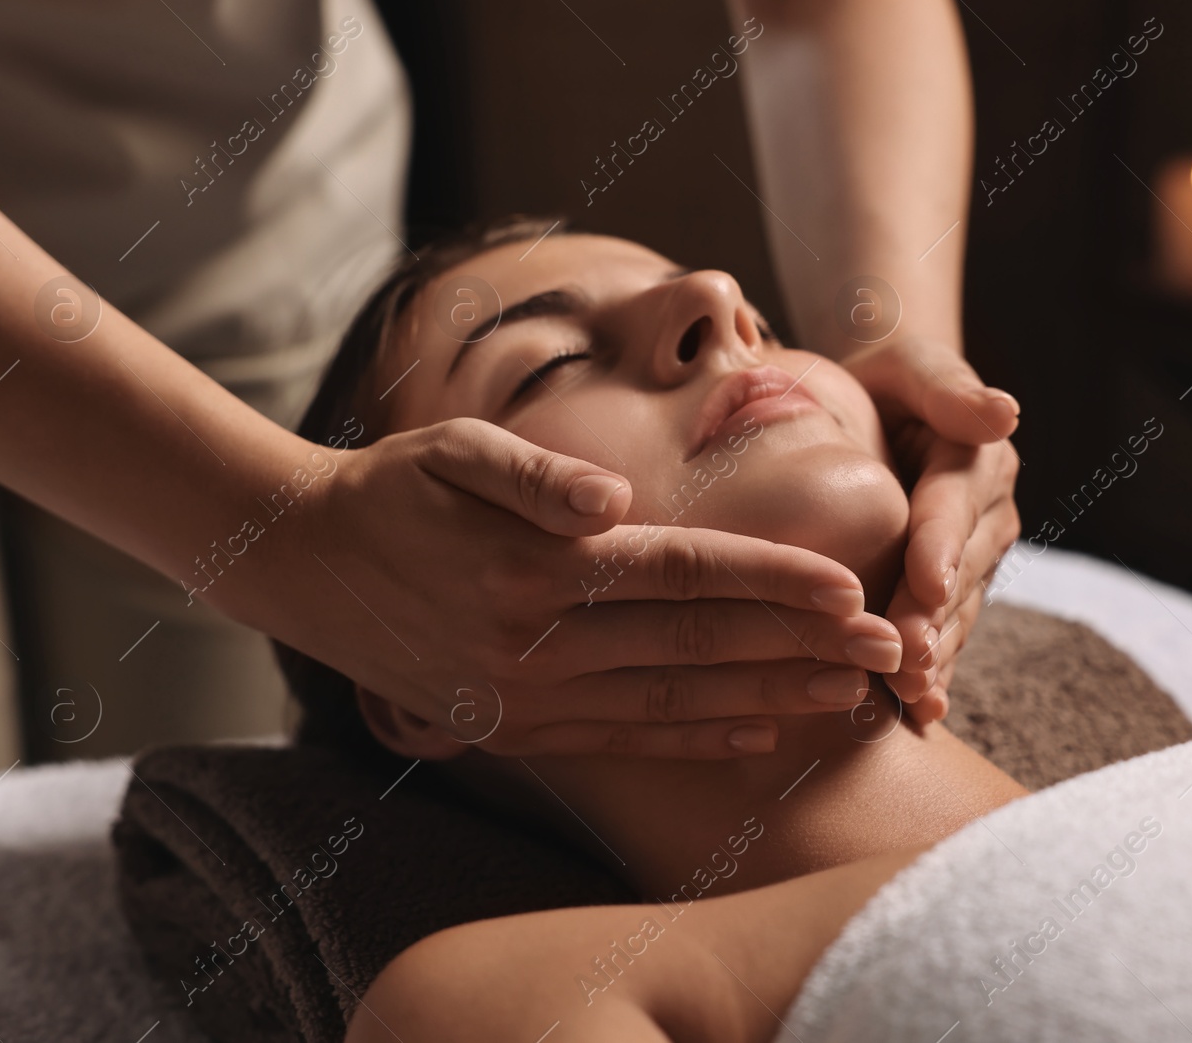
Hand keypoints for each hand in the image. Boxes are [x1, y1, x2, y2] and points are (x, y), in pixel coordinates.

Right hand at [229, 418, 901, 758]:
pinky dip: (694, 737)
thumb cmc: (392, 491)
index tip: (852, 586)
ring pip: (673, 701)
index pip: (684, 574)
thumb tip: (614, 499)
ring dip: (766, 699)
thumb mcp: (452, 453)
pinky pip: (624, 738)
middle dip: (800, 647)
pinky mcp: (516, 728)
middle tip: (887, 650)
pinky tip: (752, 734)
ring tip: (846, 698)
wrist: (304, 566)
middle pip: (696, 645)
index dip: (774, 581)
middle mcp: (538, 644)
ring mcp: (527, 698)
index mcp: (536, 569)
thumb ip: (537, 474)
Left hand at [840, 338, 1020, 720]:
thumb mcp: (911, 365)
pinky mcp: (954, 590)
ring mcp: (975, 558)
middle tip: (907, 657)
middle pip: (959, 571)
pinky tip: (919, 712)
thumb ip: (947, 385)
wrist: (879, 410)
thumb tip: (1005, 412)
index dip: (942, 545)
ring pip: (956, 611)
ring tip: (910, 693)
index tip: (925, 583)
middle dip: (933, 616)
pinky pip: (947, 631)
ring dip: (937, 654)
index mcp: (978, 459)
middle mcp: (988, 513)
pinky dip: (936, 672)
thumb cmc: (885, 381)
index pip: (955, 504)